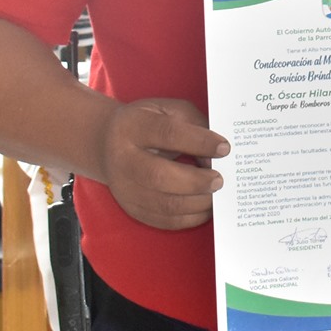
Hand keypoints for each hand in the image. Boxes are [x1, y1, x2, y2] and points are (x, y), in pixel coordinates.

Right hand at [93, 98, 228, 230]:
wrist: (106, 143)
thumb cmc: (147, 123)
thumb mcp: (168, 110)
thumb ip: (194, 124)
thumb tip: (214, 156)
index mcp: (133, 127)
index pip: (168, 133)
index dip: (199, 141)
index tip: (224, 148)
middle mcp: (123, 159)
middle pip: (160, 176)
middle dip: (196, 181)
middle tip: (220, 179)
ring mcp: (124, 188)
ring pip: (163, 204)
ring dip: (196, 203)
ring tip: (216, 195)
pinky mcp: (131, 208)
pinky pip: (163, 220)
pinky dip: (189, 218)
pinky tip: (204, 208)